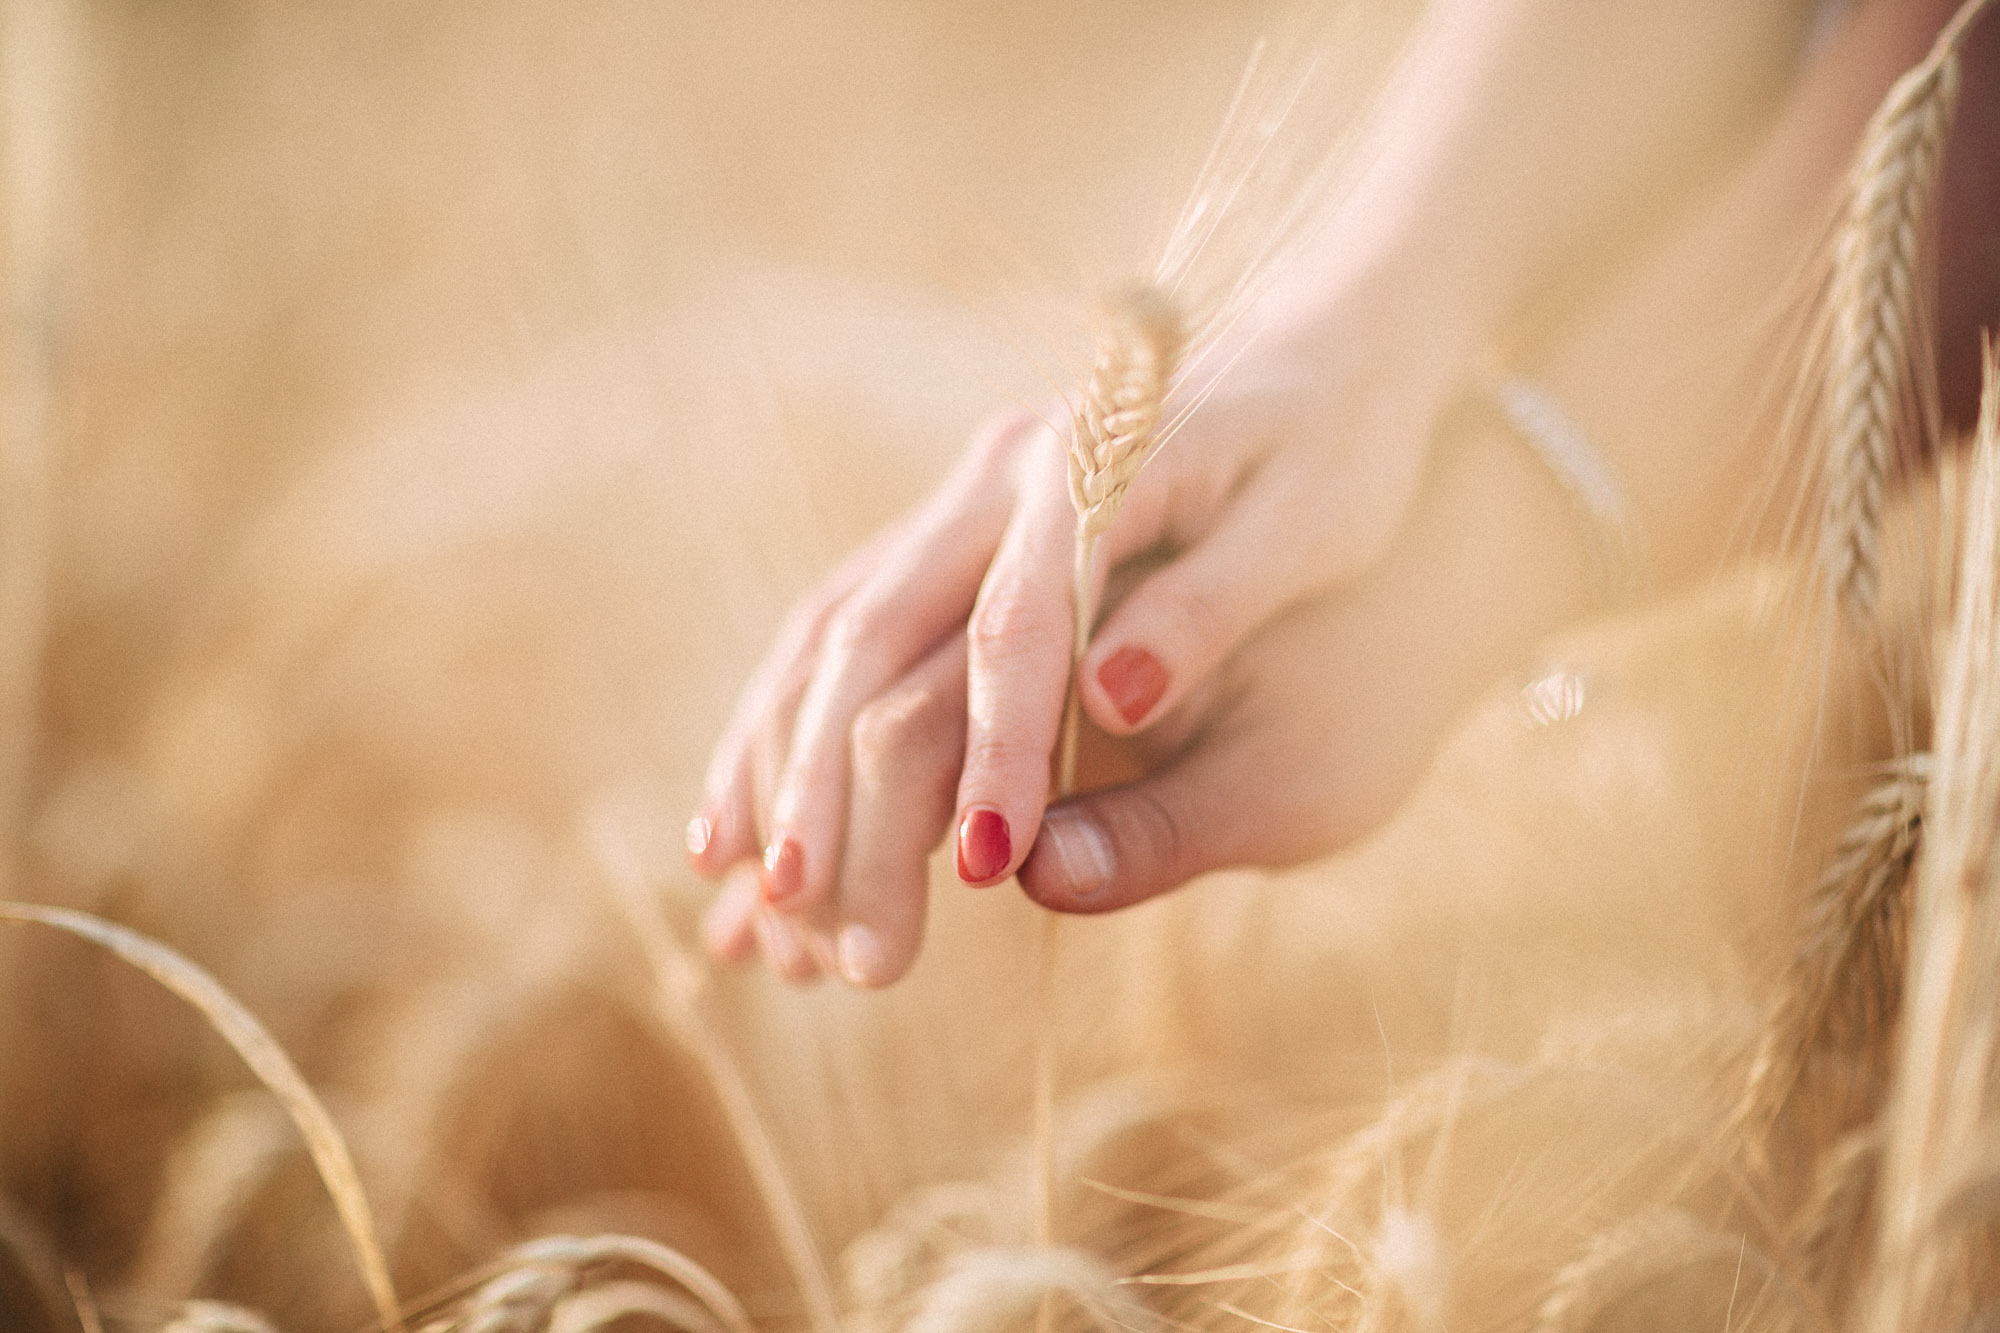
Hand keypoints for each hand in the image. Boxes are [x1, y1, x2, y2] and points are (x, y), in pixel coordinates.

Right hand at [687, 265, 1475, 986]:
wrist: (1322, 354)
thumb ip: (1211, 609)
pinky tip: (746, 811)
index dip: (995, 749)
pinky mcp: (953, 534)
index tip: (983, 868)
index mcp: (1094, 468)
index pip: (1017, 624)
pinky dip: (788, 723)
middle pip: (875, 630)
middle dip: (832, 778)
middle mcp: (1001, 475)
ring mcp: (964, 500)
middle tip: (803, 913)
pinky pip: (840, 628)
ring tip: (739, 890)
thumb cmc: (1340, 452)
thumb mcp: (1313, 525)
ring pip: (830, 629)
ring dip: (778, 757)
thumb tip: (1111, 699)